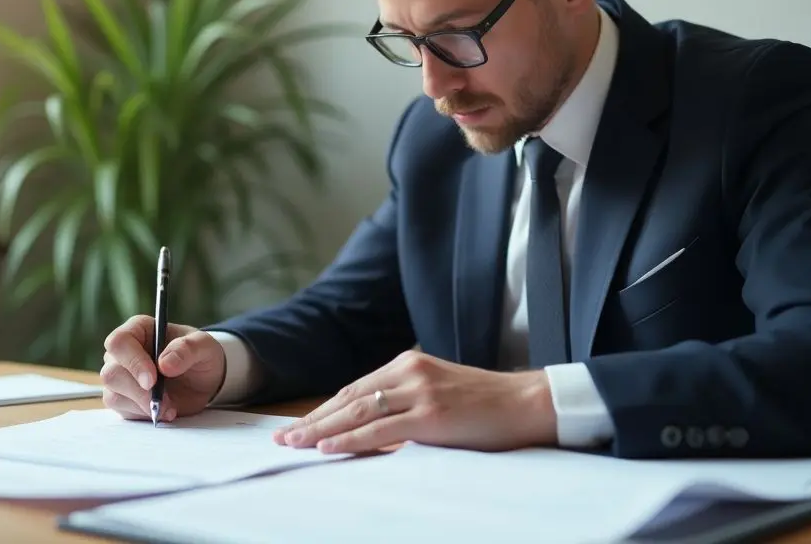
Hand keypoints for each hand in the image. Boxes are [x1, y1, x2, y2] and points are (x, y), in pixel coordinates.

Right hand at [100, 316, 225, 421]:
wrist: (203, 382)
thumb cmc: (201, 356)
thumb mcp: (205, 347)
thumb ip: (188, 349)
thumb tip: (165, 363)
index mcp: (139, 329)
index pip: (119, 342)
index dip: (132, 362)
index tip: (152, 380)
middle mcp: (124, 352)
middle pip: (111, 373)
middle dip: (138, 391)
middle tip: (163, 401)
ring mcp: (120, 376)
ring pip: (112, 394)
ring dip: (142, 405)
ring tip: (169, 407)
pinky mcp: (122, 398)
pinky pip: (121, 409)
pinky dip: (142, 414)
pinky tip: (163, 411)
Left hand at [272, 350, 555, 453]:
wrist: (528, 402)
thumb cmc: (485, 404)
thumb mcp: (438, 392)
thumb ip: (405, 401)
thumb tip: (371, 427)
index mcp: (408, 363)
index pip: (355, 389)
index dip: (324, 409)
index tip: (300, 425)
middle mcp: (409, 371)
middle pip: (349, 399)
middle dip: (313, 419)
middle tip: (283, 436)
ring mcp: (420, 391)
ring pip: (358, 412)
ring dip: (321, 429)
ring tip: (294, 442)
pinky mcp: (431, 415)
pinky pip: (381, 430)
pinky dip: (351, 440)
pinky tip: (329, 447)